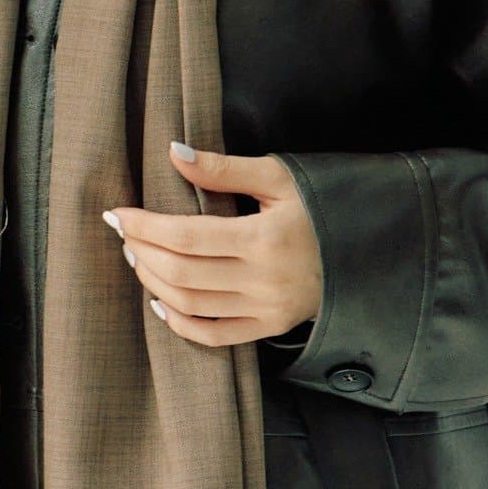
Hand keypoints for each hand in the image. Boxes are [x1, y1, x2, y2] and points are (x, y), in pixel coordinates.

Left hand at [102, 143, 322, 346]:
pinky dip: (179, 323)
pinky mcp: (269, 327)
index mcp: (265, 238)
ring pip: (191, 305)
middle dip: (143, 252)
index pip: (186, 237)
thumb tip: (173, 153)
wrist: (369, 247)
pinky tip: (160, 303)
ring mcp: (266, 309)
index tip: (118, 214)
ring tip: (138, 259)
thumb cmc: (320, 206)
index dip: (144, 227)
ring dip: (154, 282)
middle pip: (181, 273)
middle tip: (126, 234)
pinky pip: (214, 335)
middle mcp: (264, 280)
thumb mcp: (279, 177)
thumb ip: (223, 169)